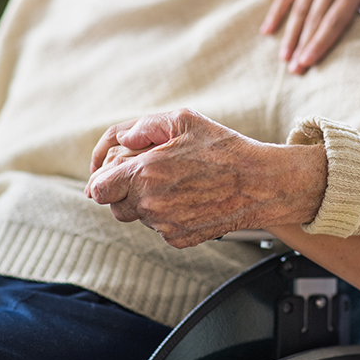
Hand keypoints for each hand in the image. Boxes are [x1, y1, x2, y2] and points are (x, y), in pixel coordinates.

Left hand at [86, 109, 327, 247]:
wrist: (260, 183)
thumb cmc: (225, 149)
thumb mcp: (184, 120)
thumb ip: (144, 126)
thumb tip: (122, 139)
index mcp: (145, 173)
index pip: (99, 188)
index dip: (102, 179)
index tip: (111, 175)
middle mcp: (150, 203)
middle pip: (114, 205)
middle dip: (124, 190)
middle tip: (149, 174)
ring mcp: (164, 225)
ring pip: (138, 218)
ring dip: (146, 203)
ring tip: (175, 183)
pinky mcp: (179, 239)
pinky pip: (159, 229)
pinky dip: (167, 215)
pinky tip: (189, 198)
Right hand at [260, 0, 359, 73]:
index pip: (335, 20)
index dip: (320, 42)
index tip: (308, 62)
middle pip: (314, 18)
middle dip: (303, 46)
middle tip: (294, 70)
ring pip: (299, 9)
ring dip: (290, 35)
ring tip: (283, 58)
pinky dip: (276, 13)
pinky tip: (267, 31)